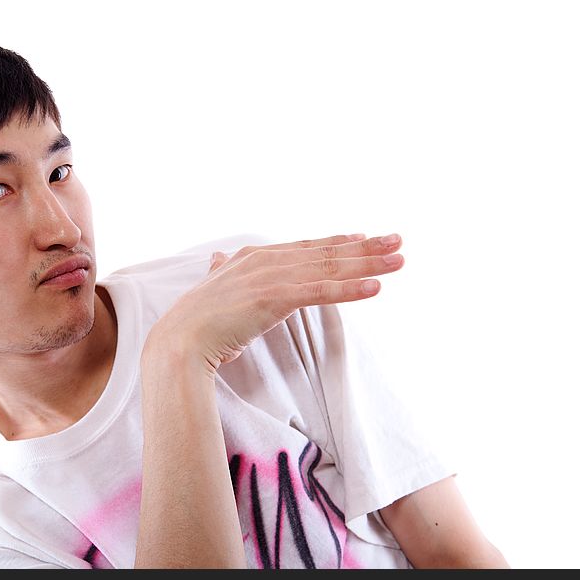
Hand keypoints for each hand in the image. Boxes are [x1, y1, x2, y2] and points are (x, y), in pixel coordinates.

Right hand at [145, 233, 403, 373]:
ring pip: (329, 268)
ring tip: (400, 260)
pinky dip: (349, 288)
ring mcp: (270, 278)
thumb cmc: (195, 323)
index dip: (337, 242)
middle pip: (324, 252)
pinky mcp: (273, 298)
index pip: (305, 248)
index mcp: (253, 258)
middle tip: (398, 241)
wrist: (179, 341)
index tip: (365, 238)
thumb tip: (218, 258)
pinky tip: (375, 287)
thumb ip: (221, 271)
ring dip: (368, 263)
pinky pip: (320, 292)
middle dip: (365, 247)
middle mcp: (265, 261)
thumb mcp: (213, 288)